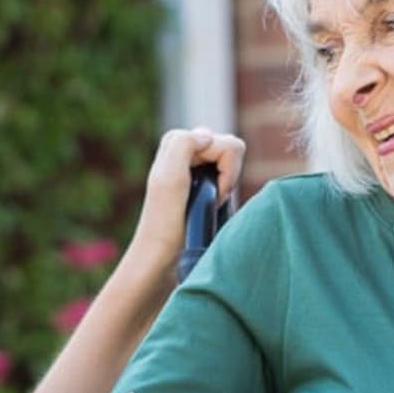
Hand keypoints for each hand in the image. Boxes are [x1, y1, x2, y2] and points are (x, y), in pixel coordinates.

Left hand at [129, 127, 245, 278]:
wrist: (160, 256)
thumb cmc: (165, 223)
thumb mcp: (170, 178)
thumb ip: (185, 144)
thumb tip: (209, 136)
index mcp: (177, 141)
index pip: (229, 145)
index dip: (226, 172)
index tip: (208, 194)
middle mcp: (186, 150)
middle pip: (233, 150)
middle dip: (227, 176)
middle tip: (208, 199)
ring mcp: (195, 166)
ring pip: (233, 164)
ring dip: (225, 186)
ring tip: (207, 205)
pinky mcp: (202, 183)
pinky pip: (229, 177)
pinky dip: (225, 192)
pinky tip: (210, 207)